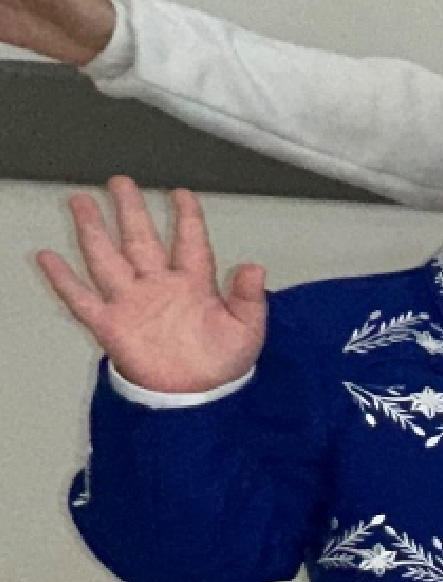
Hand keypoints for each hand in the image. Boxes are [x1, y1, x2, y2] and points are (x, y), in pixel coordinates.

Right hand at [37, 178, 266, 392]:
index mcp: (194, 284)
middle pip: (140, 239)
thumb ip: (250, 298)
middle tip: (120, 182)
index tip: (180, 193)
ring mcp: (133, 303)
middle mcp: (159, 287)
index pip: (189, 241)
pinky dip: (64, 280)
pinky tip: (47, 258)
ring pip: (108, 258)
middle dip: (130, 210)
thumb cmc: (222, 365)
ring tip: (80, 202)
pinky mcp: (112, 326)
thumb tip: (255, 266)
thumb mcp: (247, 330)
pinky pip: (82, 299)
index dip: (186, 216)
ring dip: (94, 231)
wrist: (197, 399)